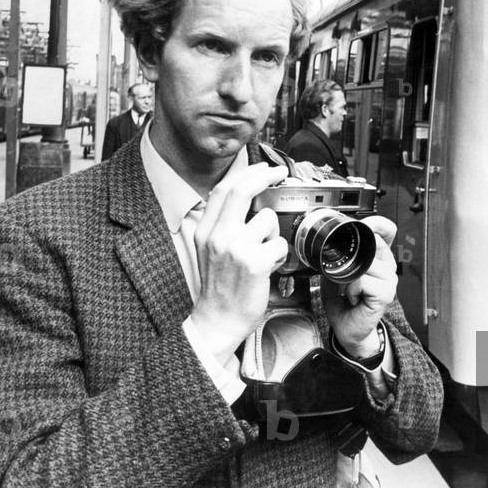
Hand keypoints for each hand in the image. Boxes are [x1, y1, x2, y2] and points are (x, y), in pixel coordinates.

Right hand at [189, 163, 288, 363]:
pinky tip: (270, 266)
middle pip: (241, 191)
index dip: (245, 173)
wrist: (218, 320)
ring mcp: (235, 248)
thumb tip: (247, 201)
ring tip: (266, 251)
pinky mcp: (253, 262)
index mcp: (206, 231)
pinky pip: (279, 244)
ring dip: (274, 233)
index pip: (223, 190)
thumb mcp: (210, 251)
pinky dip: (281, 254)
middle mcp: (217, 236)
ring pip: (267, 219)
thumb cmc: (220, 288)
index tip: (262, 167)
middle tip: (280, 172)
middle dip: (264, 175)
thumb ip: (224, 226)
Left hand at [321, 216, 397, 357]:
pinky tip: (353, 298)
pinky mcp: (385, 294)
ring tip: (349, 289)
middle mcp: (388, 267)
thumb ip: (338, 257)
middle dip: (353, 254)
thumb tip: (327, 245)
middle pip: (375, 242)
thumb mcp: (337, 273)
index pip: (386, 230)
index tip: (362, 225)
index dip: (375, 223)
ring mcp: (389, 281)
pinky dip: (351, 288)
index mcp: (379, 258)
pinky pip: (363, 280)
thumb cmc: (344, 303)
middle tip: (345, 274)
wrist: (348, 330)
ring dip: (349, 276)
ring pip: (366, 263)